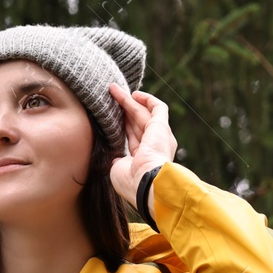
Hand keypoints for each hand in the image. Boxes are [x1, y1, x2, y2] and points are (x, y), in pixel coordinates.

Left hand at [106, 84, 177, 213]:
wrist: (147, 183)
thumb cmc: (131, 183)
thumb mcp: (118, 171)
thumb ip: (117, 161)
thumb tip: (114, 158)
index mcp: (144, 159)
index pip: (133, 138)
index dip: (123, 126)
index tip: (111, 117)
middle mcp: (154, 146)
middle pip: (137, 122)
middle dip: (124, 109)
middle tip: (110, 96)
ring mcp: (160, 136)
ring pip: (143, 113)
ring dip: (128, 100)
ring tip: (113, 89)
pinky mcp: (162, 127)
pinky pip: (158, 108)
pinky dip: (147, 99)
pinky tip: (134, 93)